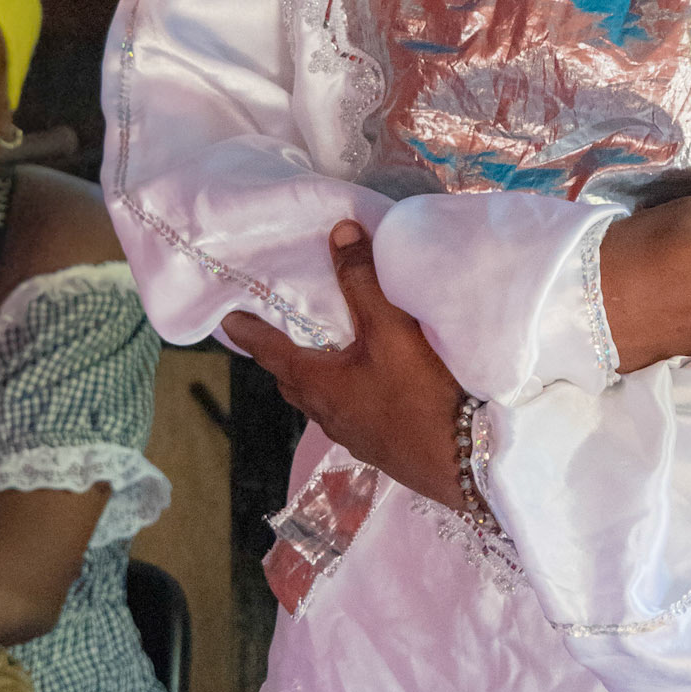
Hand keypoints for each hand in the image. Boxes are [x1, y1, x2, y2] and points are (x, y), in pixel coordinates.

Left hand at [223, 222, 463, 506]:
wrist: (462, 460)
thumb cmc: (418, 392)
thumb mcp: (390, 328)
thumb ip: (363, 280)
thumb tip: (339, 232)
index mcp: (317, 383)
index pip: (271, 352)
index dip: (249, 333)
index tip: (228, 320)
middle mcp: (326, 412)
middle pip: (292, 380)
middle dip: (281, 355)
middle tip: (278, 329)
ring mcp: (352, 434)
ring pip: (320, 399)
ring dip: (315, 374)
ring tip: (326, 350)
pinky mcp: (377, 444)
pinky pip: (348, 411)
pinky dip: (345, 390)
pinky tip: (370, 382)